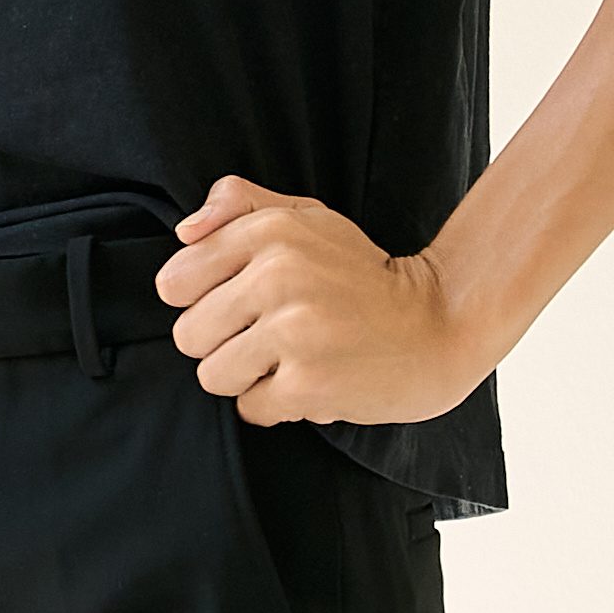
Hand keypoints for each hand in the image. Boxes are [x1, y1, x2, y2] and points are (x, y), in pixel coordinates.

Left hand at [158, 177, 490, 427]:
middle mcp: (277, 276)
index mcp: (270, 231)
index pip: (173, 282)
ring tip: (290, 359)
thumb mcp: (309, 217)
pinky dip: (277, 405)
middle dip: (222, 344)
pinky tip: (312, 380)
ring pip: (212, 375)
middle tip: (269, 336)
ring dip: (247, 378)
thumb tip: (184, 230)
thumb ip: (241, 205)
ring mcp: (293, 331)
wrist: (440, 325)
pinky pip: (250, 408)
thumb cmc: (363, 274)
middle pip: (187, 335)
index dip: (200, 301)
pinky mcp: (307, 384)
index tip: (238, 303)